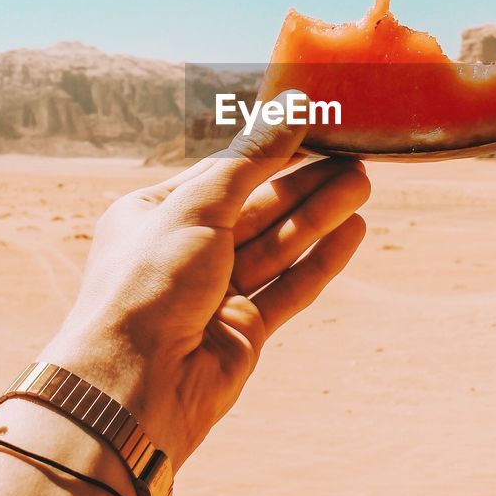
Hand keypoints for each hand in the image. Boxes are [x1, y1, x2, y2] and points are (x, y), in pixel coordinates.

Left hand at [42, 92, 369, 469]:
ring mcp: (214, 293)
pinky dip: (321, 260)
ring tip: (363, 183)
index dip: (270, 150)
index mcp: (154, 215)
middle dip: (305, 182)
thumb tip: (290, 108)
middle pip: (257, 208)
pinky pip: (289, 287)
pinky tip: (353, 231)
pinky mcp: (242, 330)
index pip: (223, 173)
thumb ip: (249, 160)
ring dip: (320, 214)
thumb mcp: (196, 207)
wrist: (133, 387)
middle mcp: (183, 251)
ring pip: (277, 245)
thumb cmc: (146, 286)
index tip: (315, 126)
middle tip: (355, 156)